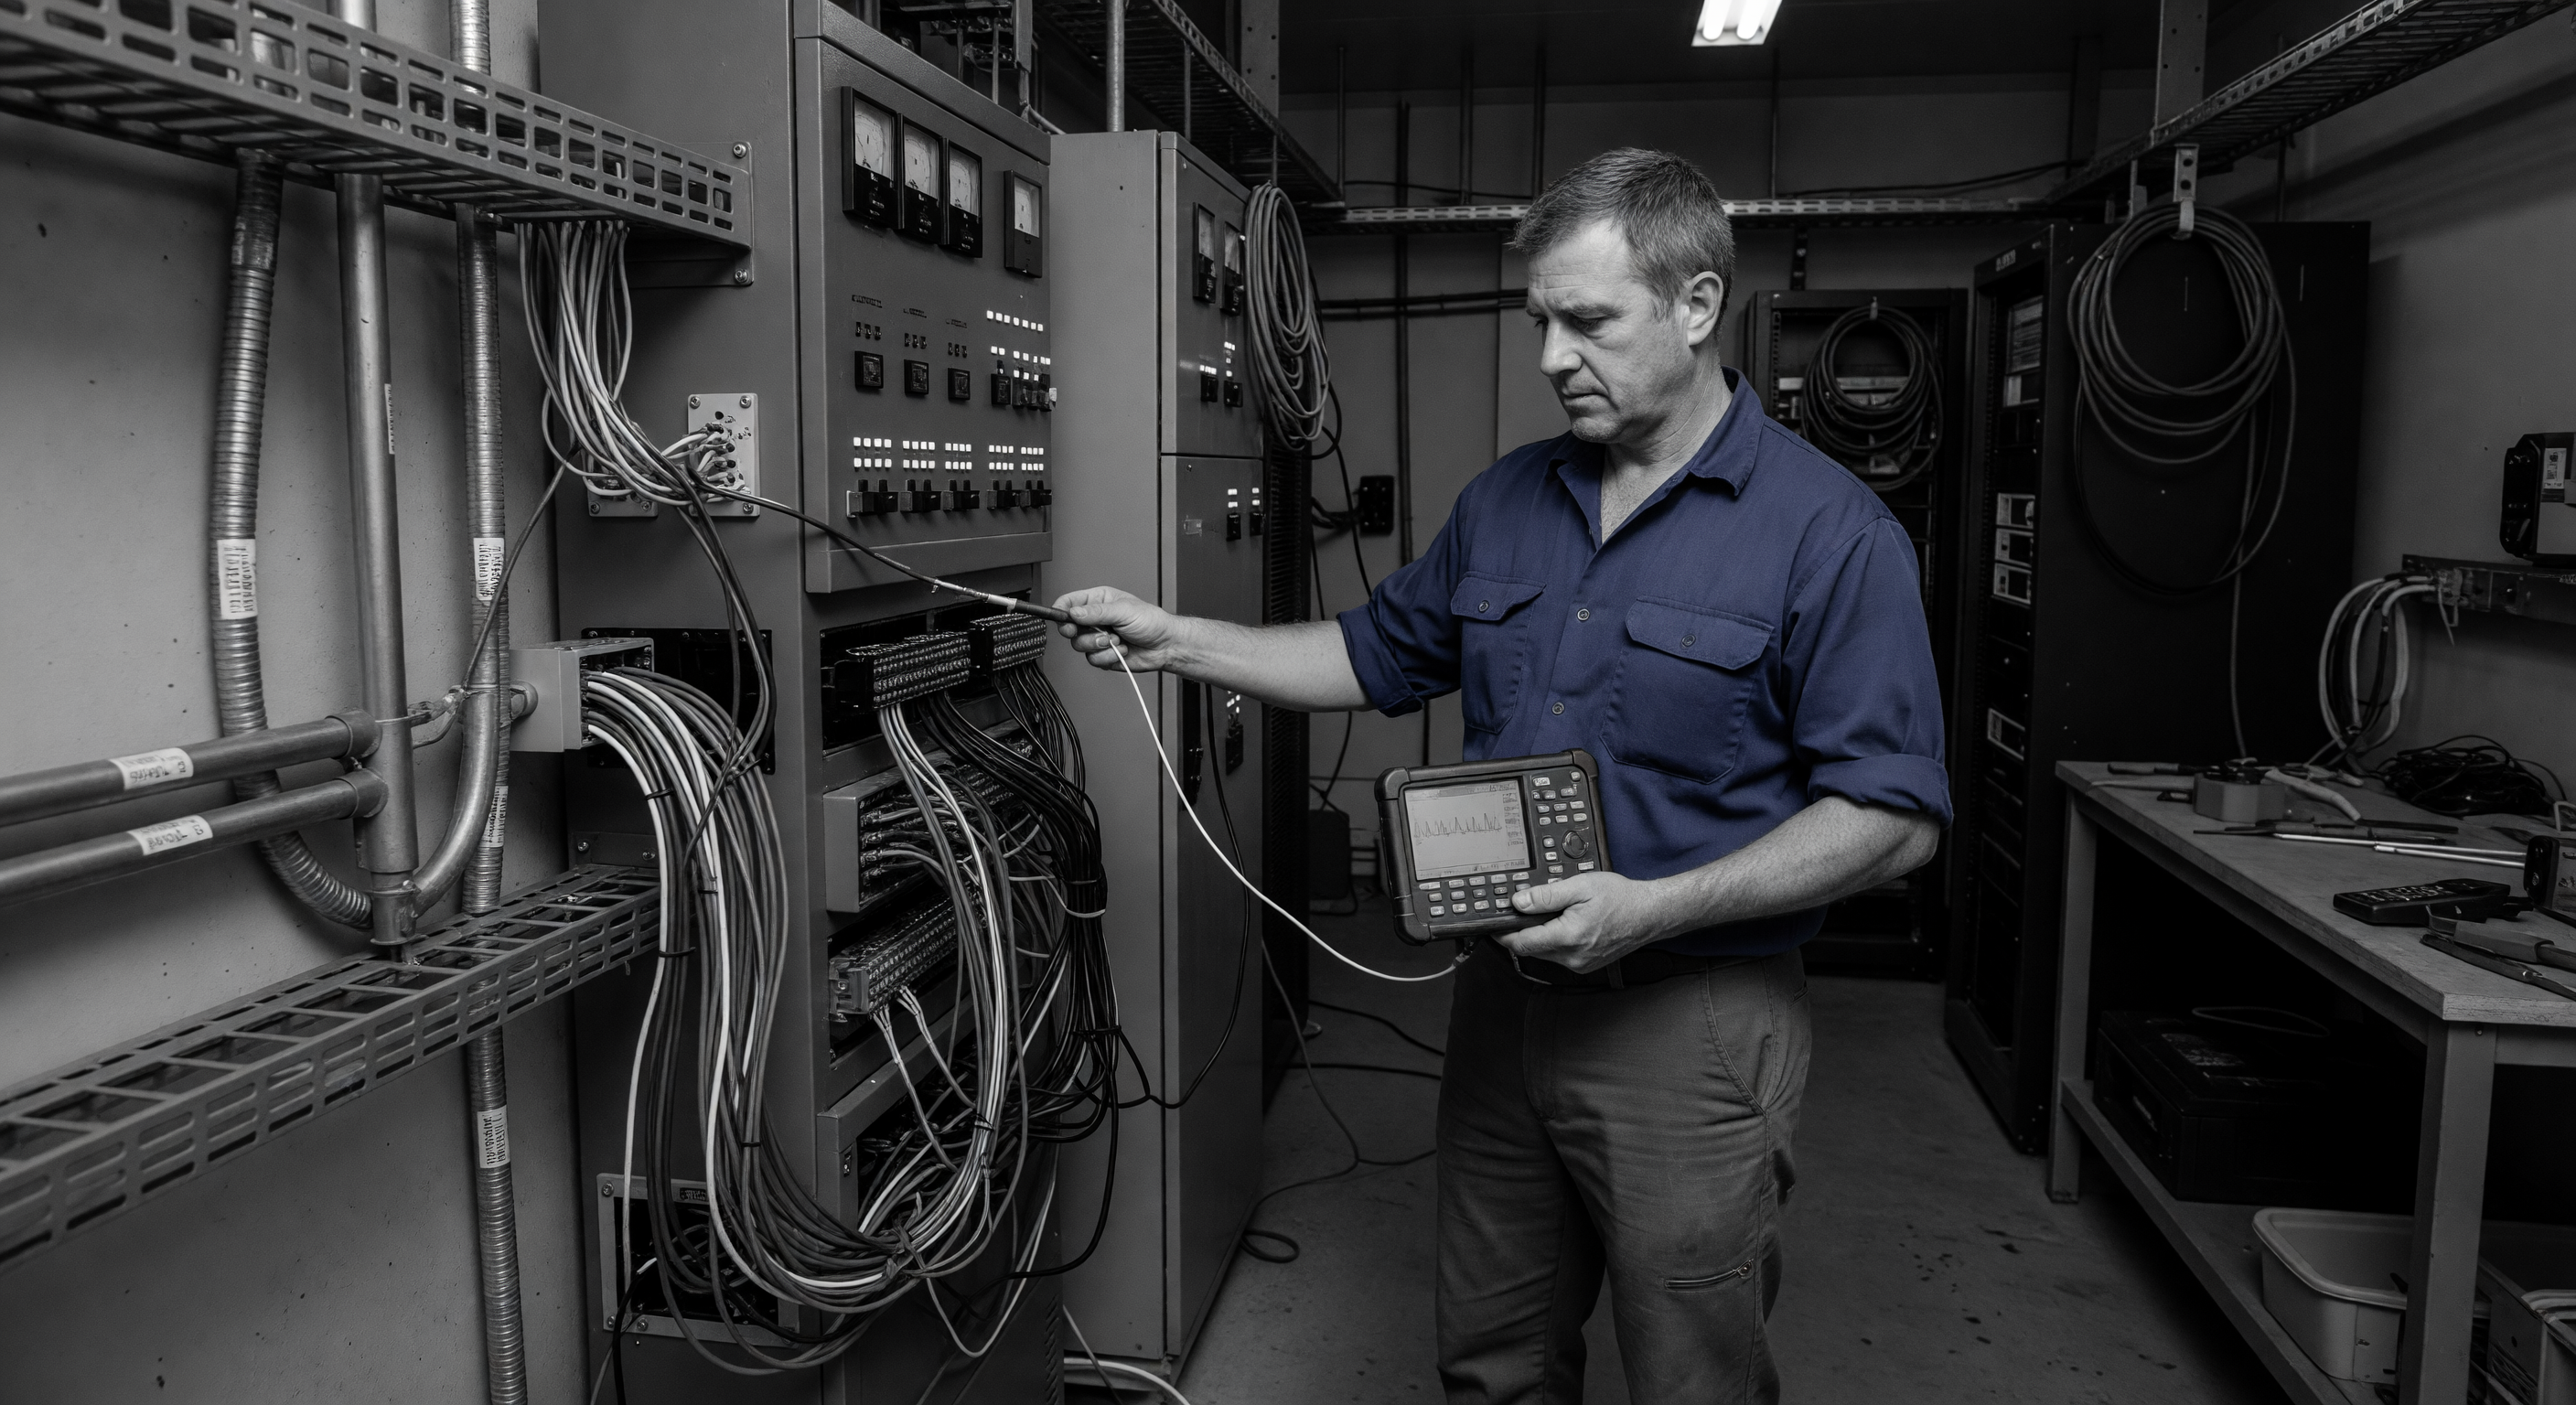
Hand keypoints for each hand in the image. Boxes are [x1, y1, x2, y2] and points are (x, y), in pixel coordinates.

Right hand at [1051, 586, 1184, 672]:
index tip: (1062, 618)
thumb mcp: (1124, 610)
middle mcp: (1095, 619)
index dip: (1061, 610)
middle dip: (1083, 632)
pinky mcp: (1103, 655)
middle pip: (1069, 627)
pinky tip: (1122, 650)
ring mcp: (1098, 638)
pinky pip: (1093, 660)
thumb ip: (1097, 612)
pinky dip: (1108, 657)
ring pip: (1079, 646)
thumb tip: (1074, 612)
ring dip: (1099, 645)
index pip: (1069, 602)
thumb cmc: (1151, 622)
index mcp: (1099, 600)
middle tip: (1096, 632)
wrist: (1165, 645)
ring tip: (1117, 640)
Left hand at [1495, 873, 1682, 973]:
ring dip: (1538, 937)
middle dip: (1521, 932)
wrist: (1649, 914)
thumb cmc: (1620, 898)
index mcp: (1568, 937)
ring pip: (1545, 953)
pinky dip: (1554, 941)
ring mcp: (1580, 964)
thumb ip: (1546, 896)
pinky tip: (1563, 924)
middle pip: (1531, 949)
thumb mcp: (1580, 887)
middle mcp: (1572, 957)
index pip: (1522, 943)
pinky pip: (1560, 955)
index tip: (1492, 925)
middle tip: (1519, 911)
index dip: (1503, 934)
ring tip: (1547, 914)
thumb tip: (1519, 903)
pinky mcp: (1586, 965)